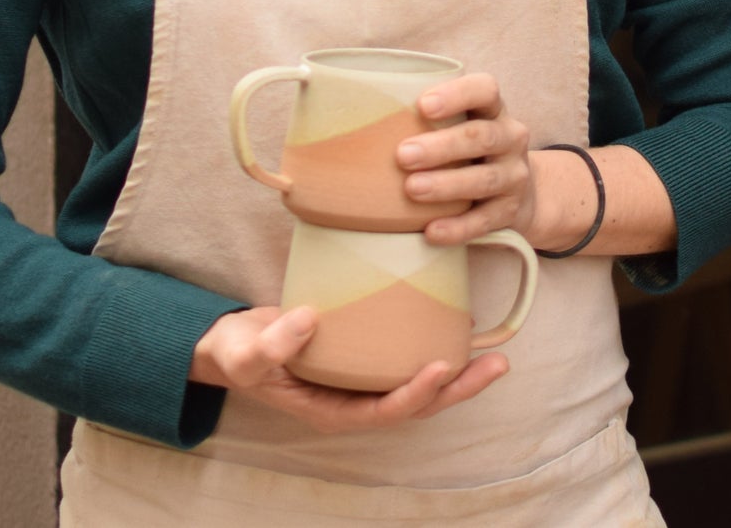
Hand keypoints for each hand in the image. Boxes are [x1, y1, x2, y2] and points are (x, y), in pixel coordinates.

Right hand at [190, 307, 507, 429]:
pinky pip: (405, 356)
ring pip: (418, 382)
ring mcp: (363, 379)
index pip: (385, 411)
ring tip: (495, 353)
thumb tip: (309, 319)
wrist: (233, 343)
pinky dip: (432, 345)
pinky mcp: (365, 354)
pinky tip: (457, 326)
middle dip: (458, 387)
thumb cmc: (239, 353)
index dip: (416, 394)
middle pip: (416, 402)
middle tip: (497, 364)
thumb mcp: (245, 354)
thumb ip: (272, 345)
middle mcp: (356, 400)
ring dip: (458, 372)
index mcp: (333, 411)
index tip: (440, 366)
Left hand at [395, 73, 535, 245]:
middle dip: (441, 146)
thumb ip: (427, 117)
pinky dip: (458, 227)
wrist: (518, 193)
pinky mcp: (510, 211)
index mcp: (494, 109)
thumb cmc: (469, 149)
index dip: (457, 95)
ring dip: (447, 184)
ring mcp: (515, 176)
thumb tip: (362, 113)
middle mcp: (510, 138)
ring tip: (412, 189)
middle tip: (403, 155)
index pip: (485, 90)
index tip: (422, 105)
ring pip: (485, 179)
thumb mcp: (461, 124)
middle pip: (481, 136)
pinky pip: (485, 221)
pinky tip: (431, 231)